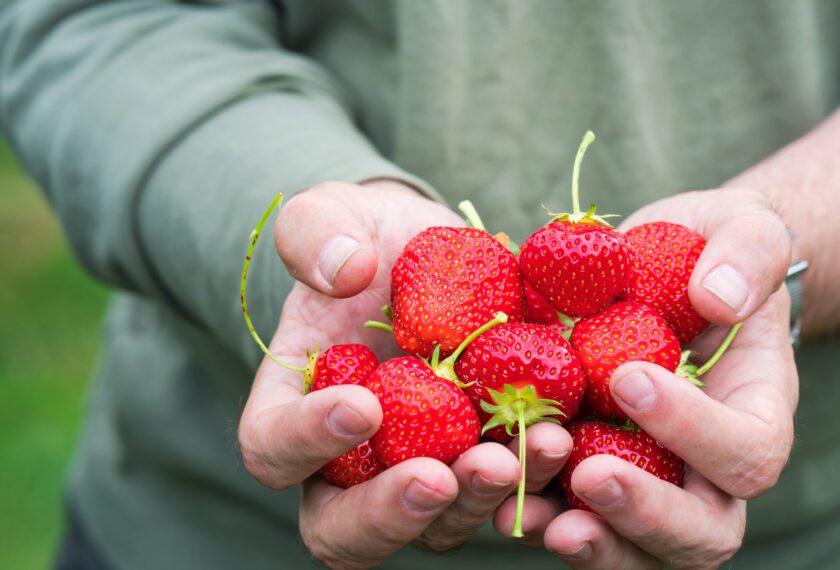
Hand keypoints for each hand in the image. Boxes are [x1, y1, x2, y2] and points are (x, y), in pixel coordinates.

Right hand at [237, 180, 571, 567]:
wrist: (434, 254)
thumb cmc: (366, 240)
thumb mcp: (332, 215)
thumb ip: (316, 232)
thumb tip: (344, 269)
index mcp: (293, 408)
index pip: (273, 449)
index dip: (307, 440)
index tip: (361, 403)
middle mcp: (351, 463)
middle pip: (347, 528)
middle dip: (394, 510)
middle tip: (441, 473)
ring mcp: (421, 473)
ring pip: (438, 526)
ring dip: (482, 499)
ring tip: (533, 446)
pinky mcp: (484, 464)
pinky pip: (507, 500)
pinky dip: (538, 485)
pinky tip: (566, 446)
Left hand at [493, 189, 798, 568]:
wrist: (659, 273)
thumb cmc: (708, 251)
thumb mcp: (740, 227)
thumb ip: (746, 253)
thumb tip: (719, 298)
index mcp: (755, 414)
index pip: (748, 452)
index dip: (695, 430)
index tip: (629, 376)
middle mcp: (710, 471)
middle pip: (704, 532)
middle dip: (646, 512)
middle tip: (588, 475)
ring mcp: (653, 486)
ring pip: (639, 551)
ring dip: (591, 542)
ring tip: (535, 517)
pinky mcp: (592, 480)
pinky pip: (578, 524)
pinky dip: (541, 520)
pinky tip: (496, 502)